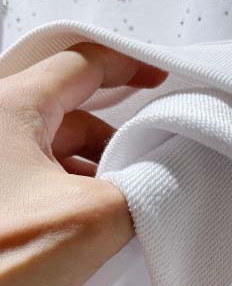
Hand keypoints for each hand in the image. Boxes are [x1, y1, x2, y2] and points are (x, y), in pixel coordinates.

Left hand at [0, 42, 167, 285]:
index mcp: (10, 108)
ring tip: (122, 201)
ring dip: (93, 170)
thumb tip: (162, 182)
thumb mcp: (94, 218)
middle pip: (70, 112)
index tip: (158, 80)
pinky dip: (70, 189)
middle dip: (115, 137)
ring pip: (54, 149)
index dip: (127, 68)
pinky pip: (38, 177)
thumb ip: (144, 190)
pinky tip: (89, 219)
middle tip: (147, 162)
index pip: (80, 65)